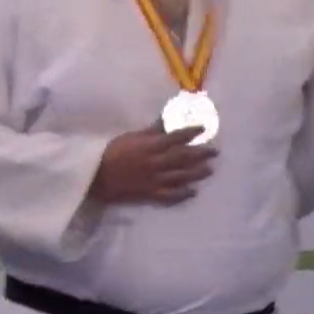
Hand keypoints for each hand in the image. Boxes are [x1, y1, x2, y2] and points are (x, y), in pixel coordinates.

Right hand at [90, 124, 217, 204]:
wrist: (97, 175)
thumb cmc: (113, 152)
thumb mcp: (133, 136)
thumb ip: (152, 130)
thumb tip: (167, 118)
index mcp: (151, 146)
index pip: (176, 137)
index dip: (191, 132)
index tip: (203, 129)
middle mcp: (157, 162)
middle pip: (183, 158)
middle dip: (201, 154)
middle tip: (215, 152)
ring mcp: (155, 179)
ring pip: (181, 176)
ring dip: (197, 173)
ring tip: (209, 170)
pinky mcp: (150, 193)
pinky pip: (169, 195)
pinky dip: (182, 194)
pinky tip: (193, 192)